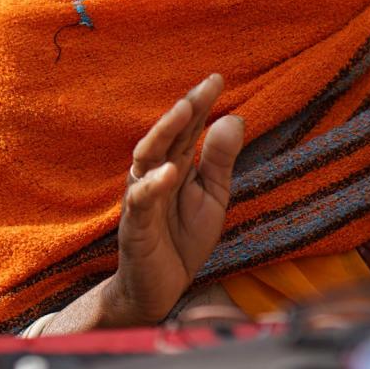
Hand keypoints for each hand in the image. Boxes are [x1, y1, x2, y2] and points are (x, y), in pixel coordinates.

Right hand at [102, 74, 244, 324]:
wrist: (158, 290)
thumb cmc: (182, 239)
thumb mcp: (212, 197)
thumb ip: (220, 160)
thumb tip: (235, 116)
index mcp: (175, 165)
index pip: (188, 128)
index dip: (200, 103)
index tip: (217, 78)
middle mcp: (155, 173)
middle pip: (167, 133)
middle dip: (185, 108)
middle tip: (205, 87)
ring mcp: (142, 197)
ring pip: (147, 156)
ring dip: (164, 131)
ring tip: (184, 110)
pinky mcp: (135, 225)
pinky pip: (141, 200)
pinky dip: (154, 184)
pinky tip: (171, 171)